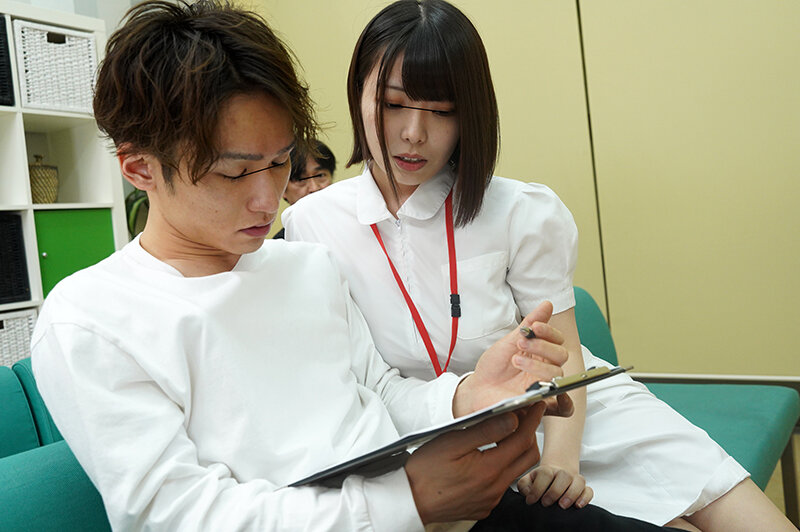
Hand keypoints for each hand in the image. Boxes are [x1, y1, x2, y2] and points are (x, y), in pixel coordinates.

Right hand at [406, 403, 544, 523]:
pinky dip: (503, 468)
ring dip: (516, 452)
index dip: (532, 420)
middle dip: (529, 435)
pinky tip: (488, 458)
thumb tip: (511, 419)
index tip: (536, 406)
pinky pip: (502, 485)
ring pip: (516, 472)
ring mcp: (490, 499)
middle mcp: (494, 488)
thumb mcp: (452, 442)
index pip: (522, 440)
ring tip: (504, 436)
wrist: (409, 499)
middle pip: (528, 458)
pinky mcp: (484, 506)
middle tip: (522, 419)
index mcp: (489, 469)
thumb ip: (485, 430)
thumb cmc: (425, 471)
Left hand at [453, 301, 570, 416]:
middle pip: (561, 355)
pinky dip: (555, 392)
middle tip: (521, 343)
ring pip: (557, 373)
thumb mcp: (508, 342)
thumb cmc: (494, 366)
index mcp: (540, 352)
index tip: (534, 327)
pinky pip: (560, 400)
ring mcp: (543, 383)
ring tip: (515, 360)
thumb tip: (547, 304)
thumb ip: (528, 324)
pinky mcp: (539, 401)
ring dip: (537, 364)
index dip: (549, 331)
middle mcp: (545, 367)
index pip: (557, 340)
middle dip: (542, 346)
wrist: (478, 388)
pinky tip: (535, 382)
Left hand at [517, 463, 592, 508]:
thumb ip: (524, 485)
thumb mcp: (528, 481)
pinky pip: (589, 490)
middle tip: (546, 503)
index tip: (531, 500)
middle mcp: (562, 473)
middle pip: (563, 476)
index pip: (545, 474)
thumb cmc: (540, 481)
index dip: (537, 488)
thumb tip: (528, 494)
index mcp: (547, 470)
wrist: (555, 473)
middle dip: (554, 491)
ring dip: (571, 494)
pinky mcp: (584, 488)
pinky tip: (578, 505)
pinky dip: (585, 497)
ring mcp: (574, 480)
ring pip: (579, 482)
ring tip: (562, 505)